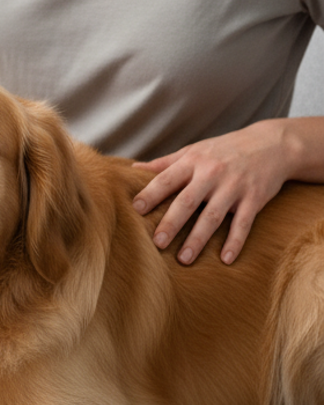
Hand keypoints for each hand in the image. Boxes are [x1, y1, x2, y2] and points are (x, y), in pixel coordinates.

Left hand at [131, 121, 291, 264]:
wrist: (271, 144)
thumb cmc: (224, 149)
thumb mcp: (194, 151)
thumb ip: (165, 162)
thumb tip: (134, 169)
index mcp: (193, 162)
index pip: (167, 179)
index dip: (151, 194)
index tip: (135, 210)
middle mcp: (212, 174)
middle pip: (187, 201)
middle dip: (171, 222)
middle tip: (157, 243)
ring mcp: (234, 187)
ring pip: (213, 216)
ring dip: (198, 239)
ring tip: (184, 259)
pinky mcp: (254, 199)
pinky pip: (243, 223)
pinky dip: (235, 242)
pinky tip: (226, 260)